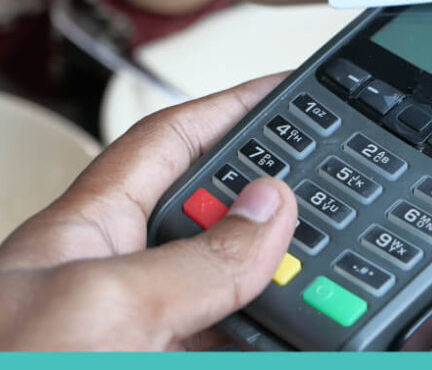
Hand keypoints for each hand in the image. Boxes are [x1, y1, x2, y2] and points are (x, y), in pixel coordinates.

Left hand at [0, 74, 431, 350]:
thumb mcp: (100, 309)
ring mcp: (148, 341)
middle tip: (340, 194)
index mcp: (85, 235)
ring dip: (296, 289)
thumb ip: (193, 259)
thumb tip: (268, 208)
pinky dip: (288, 337)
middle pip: (218, 223)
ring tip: (347, 279)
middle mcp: (120, 287)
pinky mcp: (172, 366)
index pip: (168, 144)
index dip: (228, 108)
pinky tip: (323, 335)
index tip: (286, 89)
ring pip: (242, 299)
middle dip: (277, 206)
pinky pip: (246, 344)